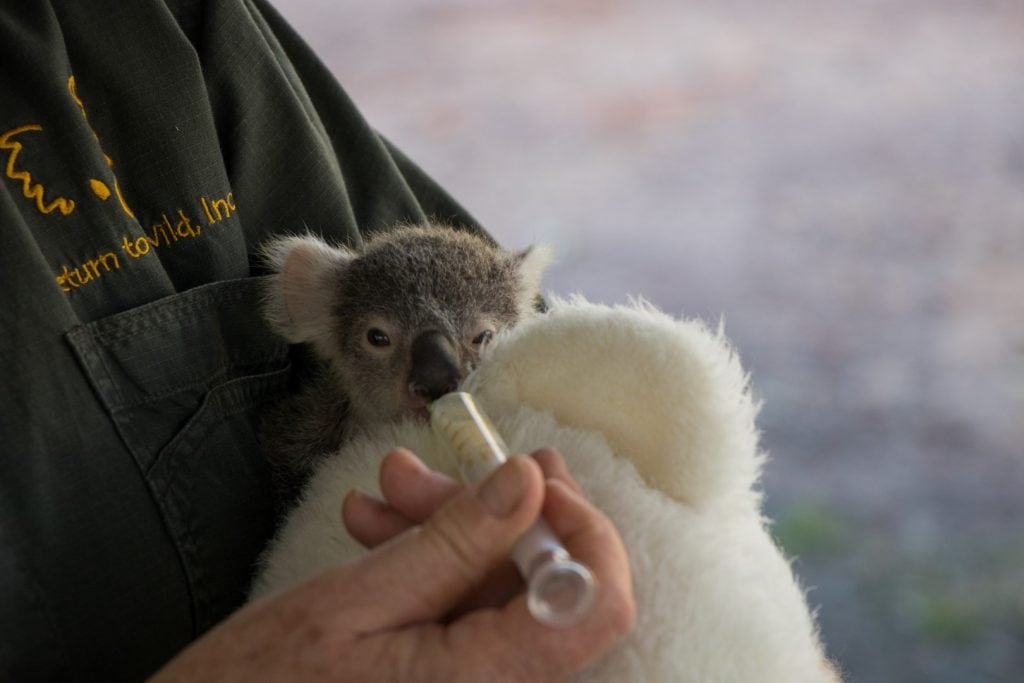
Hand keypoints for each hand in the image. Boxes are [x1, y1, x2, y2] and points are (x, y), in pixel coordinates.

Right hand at [151, 449, 633, 681]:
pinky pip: (468, 614)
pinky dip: (431, 567)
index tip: (529, 477)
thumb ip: (454, 543)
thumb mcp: (354, 601)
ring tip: (381, 493)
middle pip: (544, 587)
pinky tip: (379, 530)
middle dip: (487, 514)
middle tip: (418, 472)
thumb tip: (530, 480)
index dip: (579, 528)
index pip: (597, 604)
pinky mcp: (453, 680)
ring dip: (448, 532)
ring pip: (500, 591)